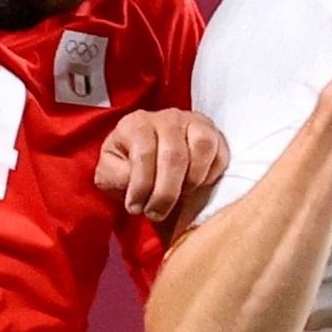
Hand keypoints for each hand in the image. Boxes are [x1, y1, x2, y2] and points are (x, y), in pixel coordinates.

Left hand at [94, 110, 229, 221]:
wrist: (150, 164)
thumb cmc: (129, 169)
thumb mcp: (111, 174)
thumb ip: (115, 176)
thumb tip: (133, 182)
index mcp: (136, 124)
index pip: (144, 153)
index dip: (141, 185)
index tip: (135, 208)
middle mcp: (167, 117)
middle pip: (174, 155)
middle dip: (166, 193)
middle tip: (157, 214)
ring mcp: (194, 122)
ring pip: (202, 147)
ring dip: (192, 181)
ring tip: (180, 197)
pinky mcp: (214, 134)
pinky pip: (220, 154)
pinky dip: (210, 176)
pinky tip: (196, 187)